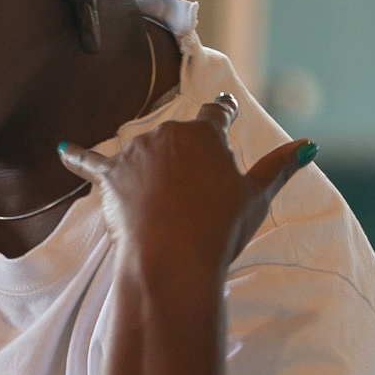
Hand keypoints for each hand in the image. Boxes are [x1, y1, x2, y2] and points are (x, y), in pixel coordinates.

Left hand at [59, 95, 314, 272]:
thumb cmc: (220, 228)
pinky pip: (91, 162)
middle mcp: (168, 133)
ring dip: (152, 165)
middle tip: (198, 189)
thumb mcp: (256, 197)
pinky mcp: (111, 177)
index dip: (223, 116)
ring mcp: (136, 153)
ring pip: (146, 151)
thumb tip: (312, 144)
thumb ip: (280, 166)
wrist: (174, 261)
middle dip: (188, 154)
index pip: (217, 114)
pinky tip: (62, 151)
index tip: (227, 112)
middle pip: (180, 136)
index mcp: (205, 133)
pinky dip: (77, 157)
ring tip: (164, 200)